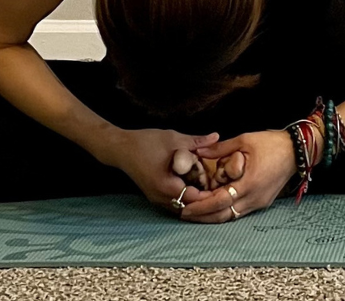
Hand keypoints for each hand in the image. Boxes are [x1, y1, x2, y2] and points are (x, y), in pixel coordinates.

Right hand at [99, 127, 220, 213]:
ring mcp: (156, 199)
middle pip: (189, 206)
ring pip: (181, 207)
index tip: (224, 184)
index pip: (195, 198)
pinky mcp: (154, 196)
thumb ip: (196, 141)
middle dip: (205, 199)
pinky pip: (174, 203)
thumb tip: (217, 136)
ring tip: (211, 189)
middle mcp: (161, 197)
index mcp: (166, 185)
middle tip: (221, 189)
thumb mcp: (173, 138)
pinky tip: (196, 187)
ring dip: (195, 200)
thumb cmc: (145, 142)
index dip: (211, 193)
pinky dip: (185, 198)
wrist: (120, 148)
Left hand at [179, 129, 296, 222]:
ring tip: (195, 213)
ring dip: (213, 216)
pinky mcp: (262, 202)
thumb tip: (198, 152)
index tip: (185, 207)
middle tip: (184, 214)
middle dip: (203, 216)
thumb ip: (220, 149)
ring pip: (231, 216)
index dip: (201, 206)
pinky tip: (214, 208)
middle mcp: (254, 198)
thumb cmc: (272, 143)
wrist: (297, 151)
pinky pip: (240, 212)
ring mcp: (259, 202)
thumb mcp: (244, 140)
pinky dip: (225, 211)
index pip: (220, 201)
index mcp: (249, 183)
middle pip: (224, 215)